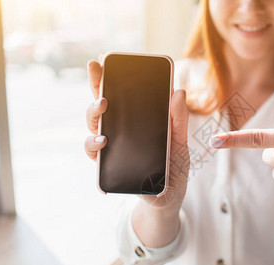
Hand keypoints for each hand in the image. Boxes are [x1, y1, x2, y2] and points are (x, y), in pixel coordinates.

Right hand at [84, 60, 189, 209]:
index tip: (102, 60)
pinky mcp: (110, 168)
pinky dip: (94, 147)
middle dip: (96, 89)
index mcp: (135, 122)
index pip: (118, 96)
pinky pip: (95, 156)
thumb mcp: (180, 140)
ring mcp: (113, 149)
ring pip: (94, 127)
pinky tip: (101, 142)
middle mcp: (120, 132)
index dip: (108, 78)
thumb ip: (178, 119)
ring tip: (102, 108)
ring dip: (94, 116)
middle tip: (100, 78)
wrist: (171, 195)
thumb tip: (179, 91)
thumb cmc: (174, 165)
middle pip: (101, 107)